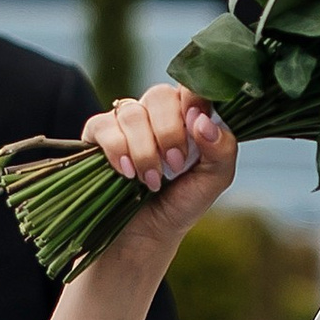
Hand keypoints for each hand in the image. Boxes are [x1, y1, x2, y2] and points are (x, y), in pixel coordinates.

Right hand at [82, 85, 234, 248]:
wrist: (147, 234)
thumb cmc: (183, 202)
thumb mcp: (215, 179)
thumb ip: (222, 149)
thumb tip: (202, 121)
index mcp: (187, 114)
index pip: (190, 85)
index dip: (193, 98)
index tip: (195, 123)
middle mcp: (156, 112)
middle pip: (159, 96)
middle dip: (169, 133)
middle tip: (175, 165)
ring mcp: (126, 122)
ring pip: (132, 113)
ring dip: (144, 150)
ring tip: (152, 180)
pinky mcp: (98, 135)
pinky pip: (103, 125)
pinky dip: (117, 149)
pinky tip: (126, 172)